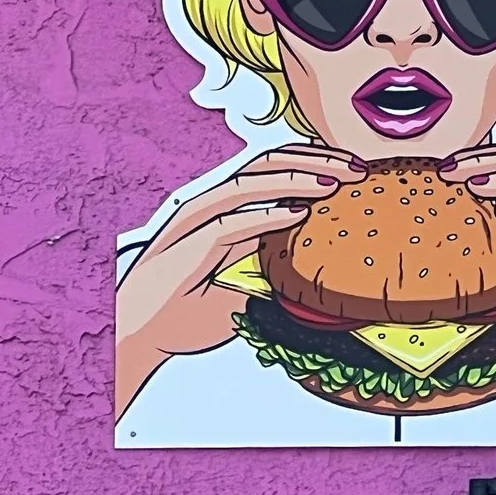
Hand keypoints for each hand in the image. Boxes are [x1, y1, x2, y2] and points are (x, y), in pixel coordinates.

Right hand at [115, 144, 366, 419]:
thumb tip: (317, 264)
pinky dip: (267, 216)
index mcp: (222, 206)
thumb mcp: (242, 283)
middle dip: (315, 160)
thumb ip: (270, 264)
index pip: (272, 168)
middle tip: (357, 168)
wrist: (138, 334)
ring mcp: (194, 222)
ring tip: (335, 182)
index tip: (354, 169)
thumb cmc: (186, 309)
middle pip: (266, 163)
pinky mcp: (187, 247)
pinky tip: (298, 214)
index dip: (314, 161)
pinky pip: (231, 224)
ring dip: (296, 179)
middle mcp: (208, 204)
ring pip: (248, 183)